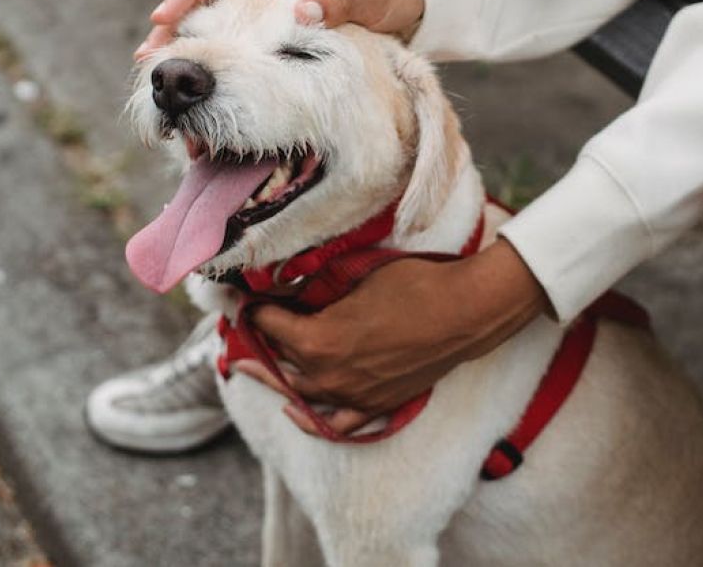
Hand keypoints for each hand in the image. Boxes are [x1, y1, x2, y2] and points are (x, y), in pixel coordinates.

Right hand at [136, 0, 424, 58]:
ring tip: (161, 67)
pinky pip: (236, 28)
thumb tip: (303, 12)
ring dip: (191, 37)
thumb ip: (338, 5)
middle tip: (149, 54)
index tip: (164, 18)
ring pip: (217, 11)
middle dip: (176, 20)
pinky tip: (202, 74)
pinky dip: (215, 47)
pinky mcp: (274, 14)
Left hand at [232, 238, 551, 435]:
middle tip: (241, 331)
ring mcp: (351, 396)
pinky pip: (335, 424)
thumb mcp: (356, 277)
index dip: (255, 308)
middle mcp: (327, 375)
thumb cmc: (412, 285)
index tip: (247, 298)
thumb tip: (294, 286)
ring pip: (299, 391)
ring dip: (276, 375)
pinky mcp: (375, 406)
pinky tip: (294, 410)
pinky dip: (311, 419)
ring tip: (254, 366)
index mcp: (316, 340)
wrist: (462, 313)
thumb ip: (320, 290)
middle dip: (258, 342)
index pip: (268, 324)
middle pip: (276, 362)